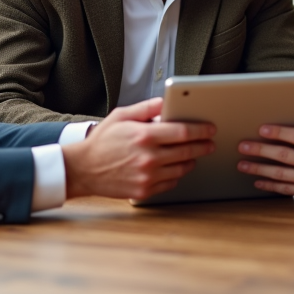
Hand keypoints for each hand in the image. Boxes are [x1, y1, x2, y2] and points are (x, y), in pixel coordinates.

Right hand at [62, 97, 215, 199]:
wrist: (83, 169)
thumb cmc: (102, 141)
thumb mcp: (121, 116)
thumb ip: (146, 108)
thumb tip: (166, 102)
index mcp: (145, 136)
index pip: (183, 132)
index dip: (201, 130)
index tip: (210, 129)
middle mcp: (149, 157)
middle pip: (187, 151)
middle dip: (203, 146)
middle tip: (209, 143)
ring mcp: (147, 176)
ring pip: (182, 169)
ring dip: (190, 161)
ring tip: (192, 155)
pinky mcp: (144, 191)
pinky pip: (170, 183)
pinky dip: (176, 175)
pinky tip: (173, 168)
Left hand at [237, 103, 293, 205]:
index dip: (279, 132)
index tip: (262, 128)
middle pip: (285, 156)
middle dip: (261, 150)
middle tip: (242, 146)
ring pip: (283, 174)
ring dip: (260, 169)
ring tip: (243, 164)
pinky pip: (290, 189)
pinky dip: (273, 185)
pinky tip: (259, 181)